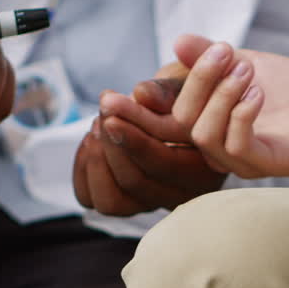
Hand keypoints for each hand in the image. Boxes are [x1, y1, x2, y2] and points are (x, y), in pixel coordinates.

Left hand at [73, 66, 226, 215]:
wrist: (183, 106)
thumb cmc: (189, 94)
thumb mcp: (185, 84)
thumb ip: (168, 91)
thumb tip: (142, 94)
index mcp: (206, 170)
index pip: (166, 165)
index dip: (135, 138)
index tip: (111, 104)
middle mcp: (181, 195)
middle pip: (136, 182)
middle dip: (112, 142)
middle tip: (105, 107)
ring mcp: (151, 202)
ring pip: (111, 202)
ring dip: (96, 160)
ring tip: (98, 123)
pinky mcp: (124, 202)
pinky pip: (91, 200)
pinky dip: (83, 169)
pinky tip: (92, 139)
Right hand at [147, 34, 288, 178]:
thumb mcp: (248, 63)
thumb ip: (212, 56)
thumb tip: (178, 42)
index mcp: (206, 122)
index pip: (164, 113)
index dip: (145, 99)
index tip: (154, 73)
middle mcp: (216, 146)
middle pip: (177, 120)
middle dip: (196, 79)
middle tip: (224, 50)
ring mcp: (238, 160)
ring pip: (201, 133)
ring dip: (221, 93)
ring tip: (248, 71)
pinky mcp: (264, 165)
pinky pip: (234, 145)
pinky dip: (241, 113)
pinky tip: (258, 93)